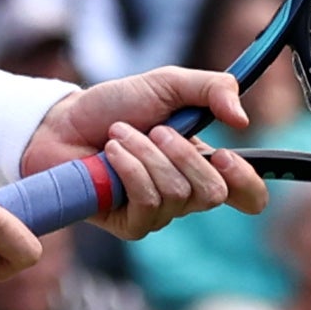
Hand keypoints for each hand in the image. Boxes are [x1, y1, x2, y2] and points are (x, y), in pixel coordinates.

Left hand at [33, 69, 260, 238]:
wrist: (62, 123)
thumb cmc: (115, 106)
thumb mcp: (168, 84)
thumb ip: (213, 88)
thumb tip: (242, 118)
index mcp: (204, 164)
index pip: (248, 196)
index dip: (247, 183)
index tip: (225, 156)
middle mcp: (187, 194)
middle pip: (214, 194)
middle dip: (183, 155)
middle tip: (156, 130)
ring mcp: (159, 213)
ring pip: (177, 193)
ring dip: (146, 155)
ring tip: (121, 135)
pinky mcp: (132, 225)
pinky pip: (148, 202)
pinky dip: (130, 168)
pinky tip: (112, 153)